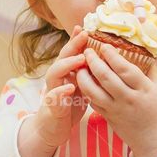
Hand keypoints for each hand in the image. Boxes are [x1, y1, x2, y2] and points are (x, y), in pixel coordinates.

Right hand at [33, 25, 89, 149]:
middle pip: (62, 57)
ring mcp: (52, 90)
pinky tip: (70, 87)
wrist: (53, 128)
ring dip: (67, 64)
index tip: (86, 27)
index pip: (71, 53)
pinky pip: (53, 97)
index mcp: (66, 73)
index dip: (76, 40)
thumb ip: (87, 74)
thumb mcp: (81, 87)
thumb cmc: (69, 106)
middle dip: (72, 45)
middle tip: (84, 35)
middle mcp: (57, 78)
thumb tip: (105, 60)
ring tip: (80, 59)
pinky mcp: (51, 106)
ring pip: (55, 73)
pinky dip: (61, 91)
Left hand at [76, 42, 156, 156]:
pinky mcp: (108, 117)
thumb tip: (149, 50)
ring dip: (84, 76)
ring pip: (94, 91)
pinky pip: (93, 102)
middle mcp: (128, 99)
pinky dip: (86, 90)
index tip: (104, 45)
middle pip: (106, 78)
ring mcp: (116, 110)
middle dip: (94, 61)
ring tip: (80, 65)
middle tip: (87, 51)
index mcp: (144, 90)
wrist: (156, 142)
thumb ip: (152, 70)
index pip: (125, 69)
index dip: (113, 56)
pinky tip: (83, 81)